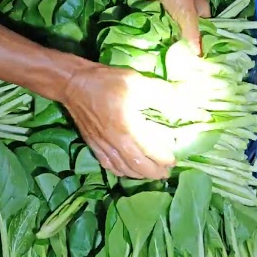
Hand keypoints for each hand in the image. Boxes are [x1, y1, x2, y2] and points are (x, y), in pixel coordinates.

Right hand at [61, 64, 176, 179]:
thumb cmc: (107, 82)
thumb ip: (161, 93)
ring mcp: (102, 146)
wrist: (74, 84)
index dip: (164, 158)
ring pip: (124, 169)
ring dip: (140, 174)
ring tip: (152, 173)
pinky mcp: (93, 146)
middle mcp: (114, 141)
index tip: (174, 159)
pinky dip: (122, 171)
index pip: (150, 151)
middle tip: (167, 171)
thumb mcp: (137, 82)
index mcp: (126, 127)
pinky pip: (109, 166)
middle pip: (138, 167)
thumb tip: (183, 101)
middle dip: (155, 172)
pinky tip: (129, 170)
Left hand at [141, 0, 210, 53]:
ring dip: (171, 38)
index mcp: (202, 10)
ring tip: (170, 57)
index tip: (198, 59)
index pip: (206, 31)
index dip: (203, 43)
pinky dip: (161, 32)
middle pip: (189, 31)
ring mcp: (175, 10)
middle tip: (182, 62)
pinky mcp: (162, 9)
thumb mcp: (188, 16)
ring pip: (175, 29)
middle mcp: (190, 10)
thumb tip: (199, 55)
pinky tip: (160, 44)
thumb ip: (193, 35)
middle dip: (185, 43)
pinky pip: (163, 24)